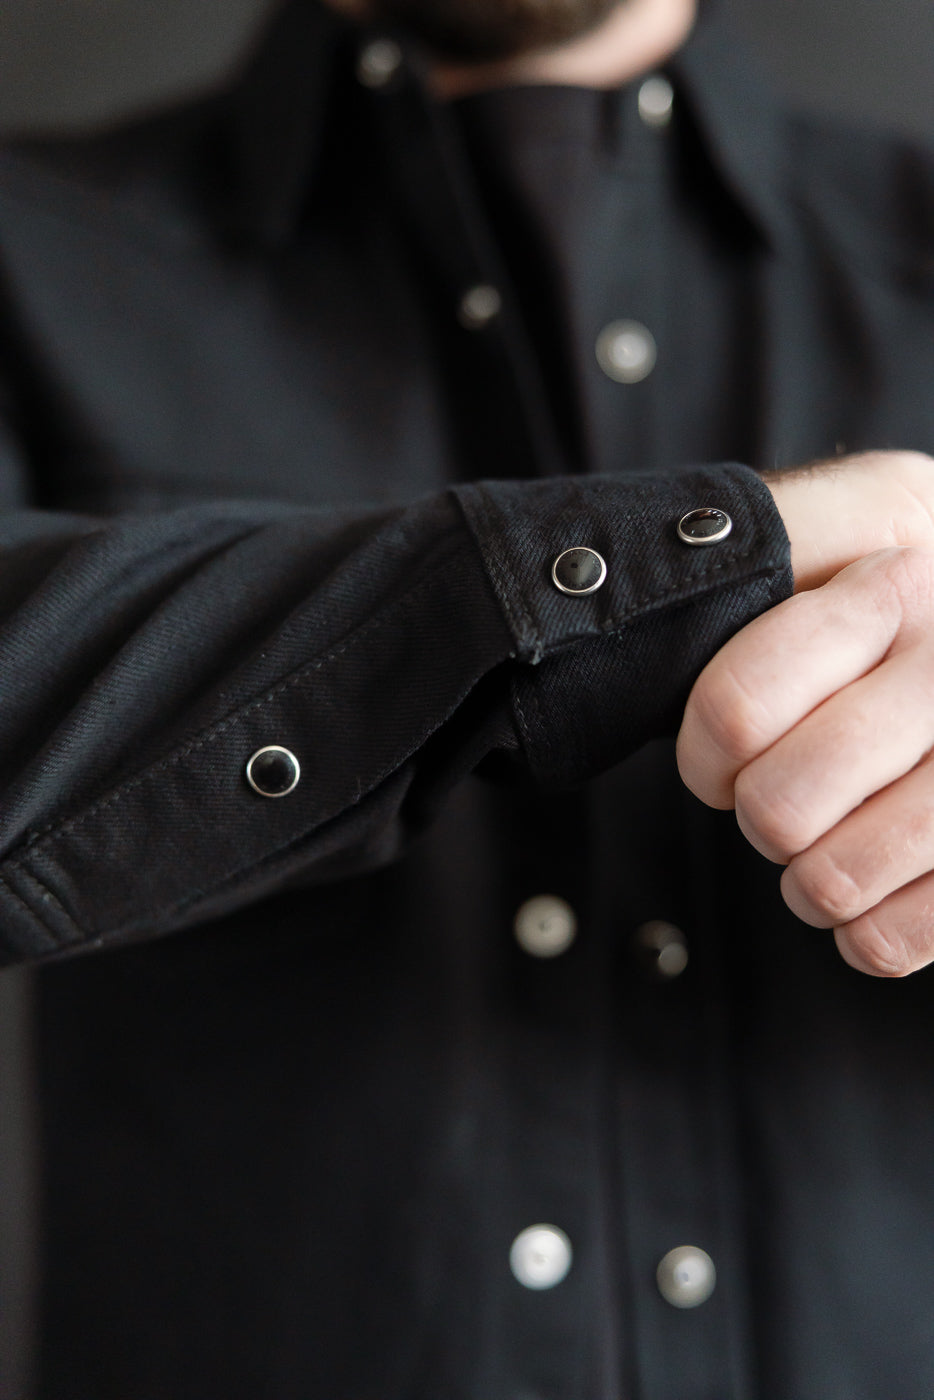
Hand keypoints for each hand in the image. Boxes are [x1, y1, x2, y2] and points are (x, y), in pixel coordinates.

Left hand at [678, 450, 933, 976]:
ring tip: (832, 847)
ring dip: (810, 882)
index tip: (728, 755)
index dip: (710, 758)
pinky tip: (878, 893)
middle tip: (791, 799)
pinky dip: (865, 934)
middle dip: (765, 818)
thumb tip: (630, 592)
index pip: (735, 711)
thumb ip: (775, 552)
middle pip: (776, 808)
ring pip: (832, 879)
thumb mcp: (839, 546)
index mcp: (892, 586)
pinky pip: (891, 938)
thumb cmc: (893, 628)